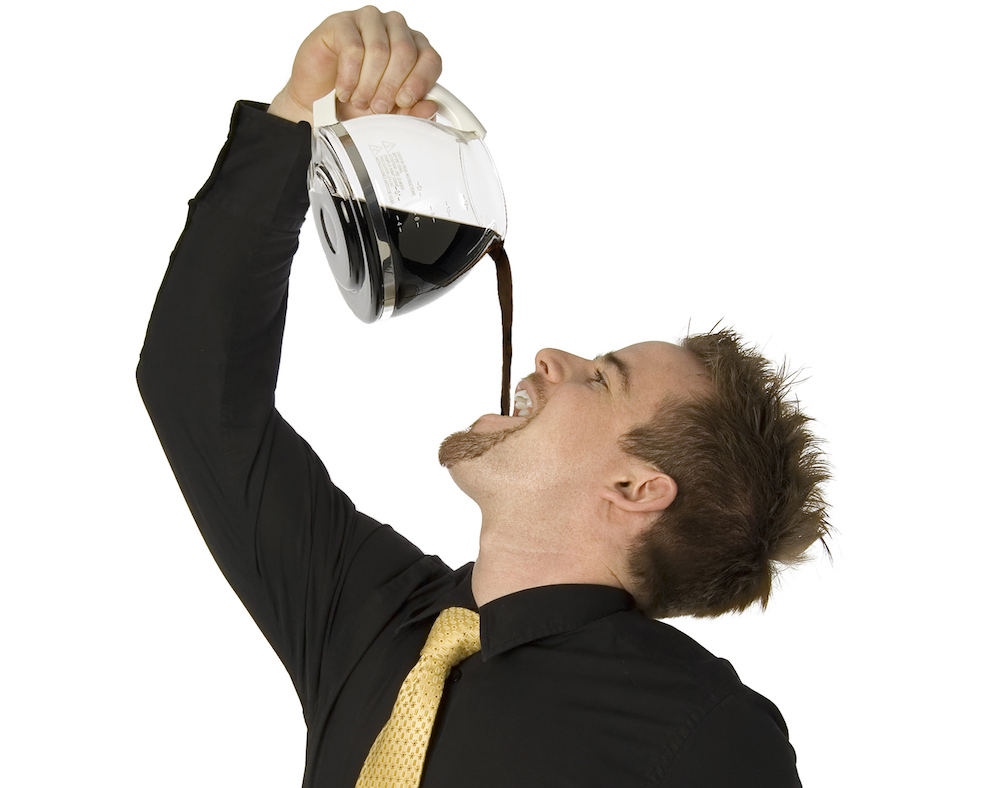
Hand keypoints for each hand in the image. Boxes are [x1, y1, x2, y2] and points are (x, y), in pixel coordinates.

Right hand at [267, 6, 441, 125]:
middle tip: (378, 107)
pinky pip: (353, 49)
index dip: (420, 82)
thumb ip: (411, 112)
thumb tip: (430, 107)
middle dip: (391, 87)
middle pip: (405, 53)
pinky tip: (345, 91)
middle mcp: (395, 29)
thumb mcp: (388, 115)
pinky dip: (350, 77)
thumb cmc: (356, 103)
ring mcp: (369, 22)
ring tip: (359, 101)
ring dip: (368, 84)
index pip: (430, 58)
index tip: (404, 102)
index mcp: (414, 48)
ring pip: (379, 50)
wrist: (318, 103)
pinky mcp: (342, 23)